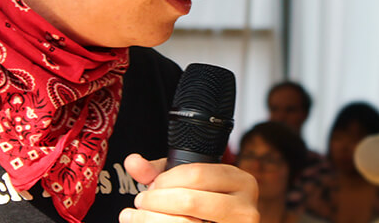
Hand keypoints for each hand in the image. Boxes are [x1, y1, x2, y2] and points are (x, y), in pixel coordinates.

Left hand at [118, 153, 258, 222]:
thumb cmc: (205, 204)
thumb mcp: (188, 182)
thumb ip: (158, 172)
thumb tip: (132, 162)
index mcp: (240, 182)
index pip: (196, 174)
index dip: (166, 180)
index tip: (151, 186)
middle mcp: (246, 208)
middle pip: (190, 200)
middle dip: (157, 200)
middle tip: (141, 202)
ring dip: (153, 219)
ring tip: (138, 216)